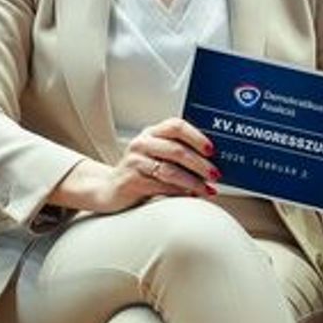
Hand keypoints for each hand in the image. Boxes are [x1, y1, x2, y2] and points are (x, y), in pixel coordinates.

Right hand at [58, 118, 217, 213]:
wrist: (108, 189)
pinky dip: (179, 192)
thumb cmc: (139, 172)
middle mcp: (142, 143)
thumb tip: (211, 162)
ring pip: (171, 170)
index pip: (176, 125)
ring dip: (193, 182)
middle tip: (215, 174)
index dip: (197, 137)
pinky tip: (190, 196)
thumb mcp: (155, 155)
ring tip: (206, 189)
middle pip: (177, 150)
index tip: (212, 150)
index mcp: (151, 132)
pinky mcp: (131, 181)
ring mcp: (135, 161)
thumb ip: (177, 153)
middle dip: (200, 164)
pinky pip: (161, 186)